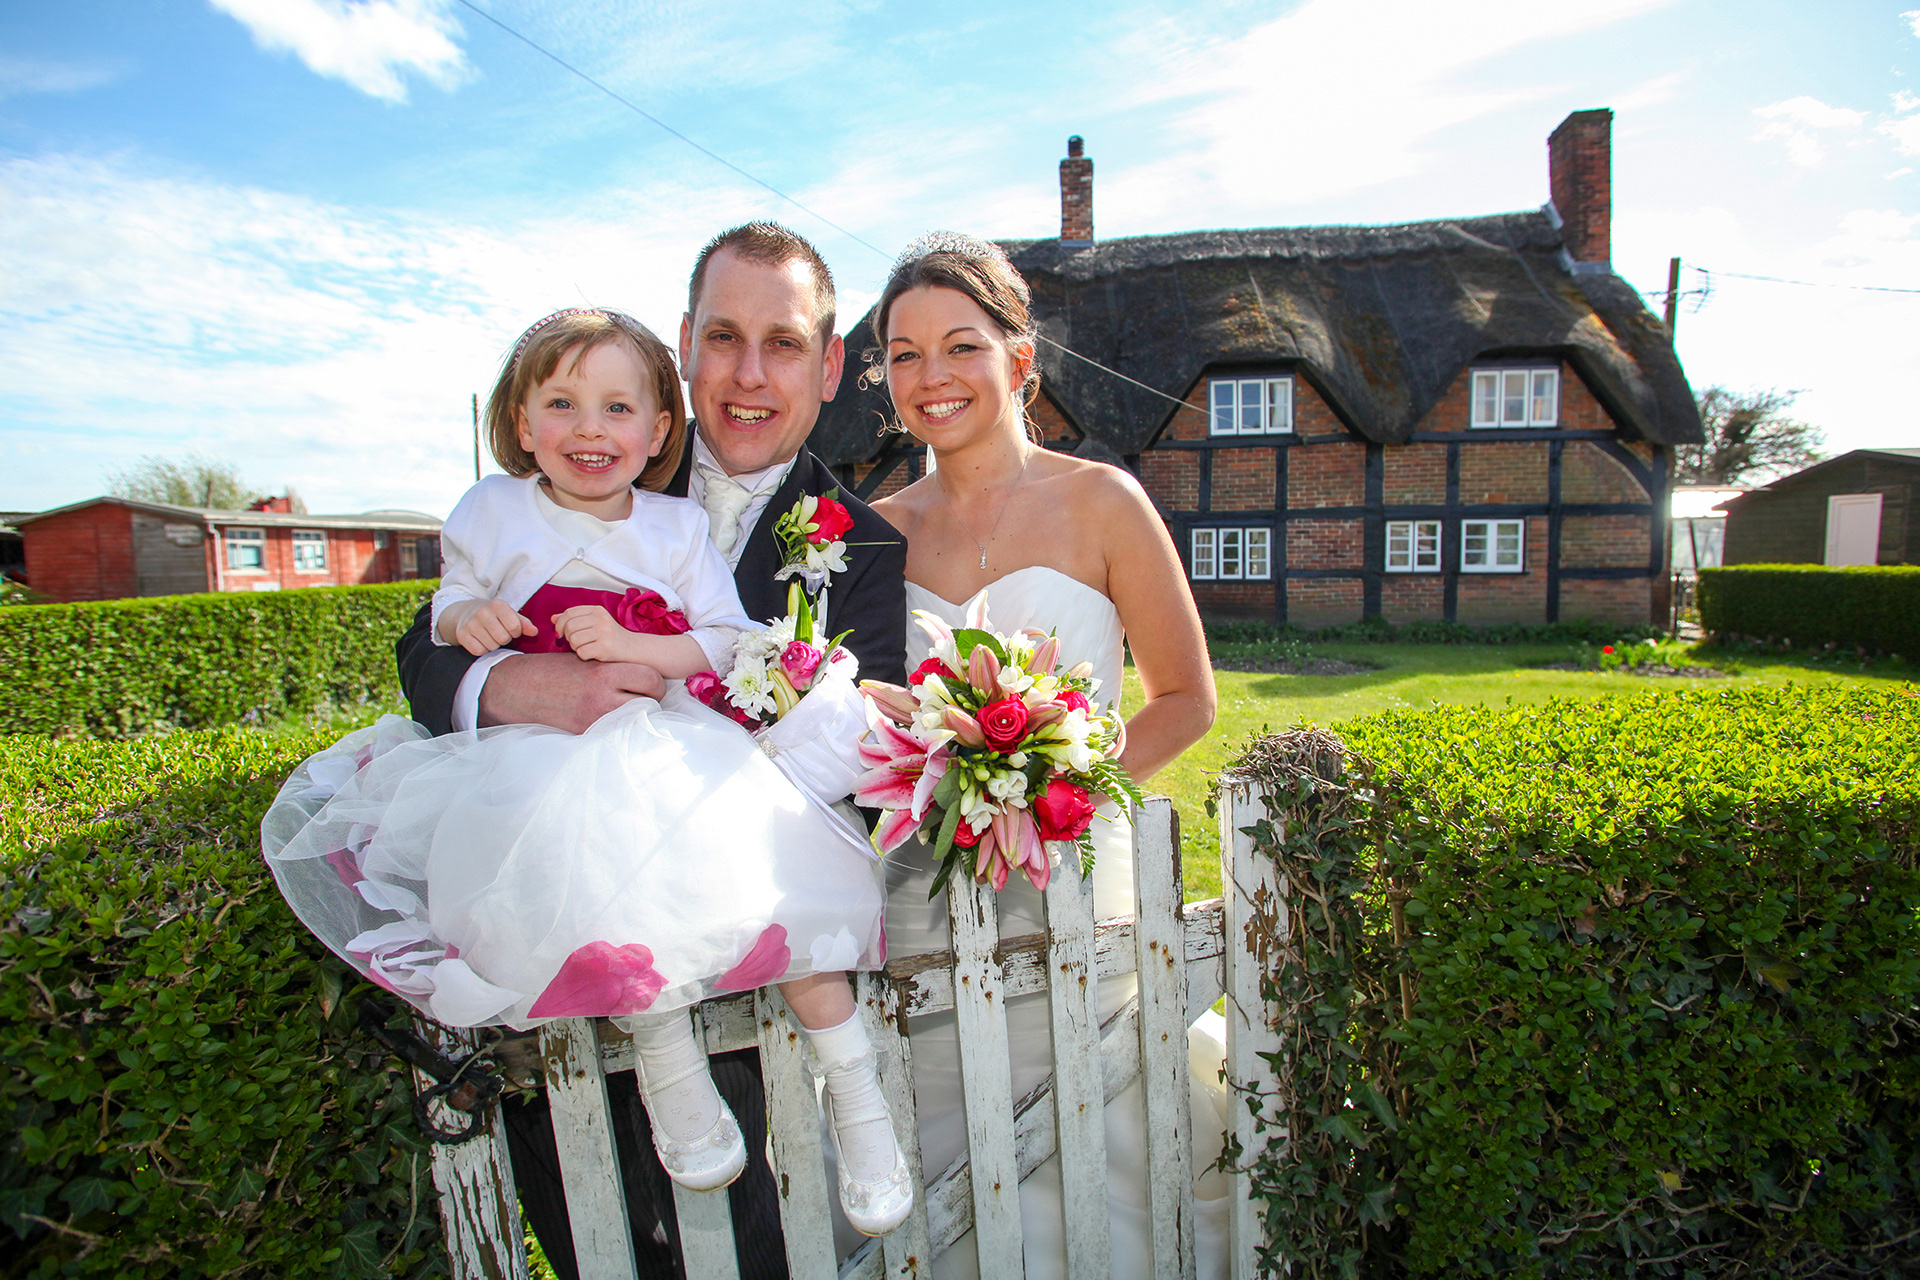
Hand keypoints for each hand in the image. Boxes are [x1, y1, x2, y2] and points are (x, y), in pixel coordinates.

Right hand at [444, 599, 534, 655]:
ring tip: (489, 636)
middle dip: (504, 639)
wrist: (465, 612)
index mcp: (497, 605)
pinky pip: (479, 651)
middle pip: (503, 638)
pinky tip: (481, 641)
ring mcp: (470, 624)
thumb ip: (523, 623)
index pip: (515, 627)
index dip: (516, 632)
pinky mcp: (462, 635)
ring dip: (493, 644)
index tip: (510, 629)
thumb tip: (534, 632)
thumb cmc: (492, 614)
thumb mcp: (508, 614)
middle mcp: (482, 613)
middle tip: (498, 633)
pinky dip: (483, 649)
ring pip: (492, 646)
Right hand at [476, 652, 665, 732]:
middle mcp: (603, 697)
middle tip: (645, 699)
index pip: (650, 678)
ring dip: (636, 714)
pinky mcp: (584, 733)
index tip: (651, 684)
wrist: (518, 689)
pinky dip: (616, 725)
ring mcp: (594, 719)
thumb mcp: (585, 661)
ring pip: (634, 719)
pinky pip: (613, 730)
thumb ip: (612, 669)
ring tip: (628, 708)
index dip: (655, 682)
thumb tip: (640, 678)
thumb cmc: (554, 670)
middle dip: (651, 700)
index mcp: (604, 673)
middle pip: (649, 702)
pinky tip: (609, 719)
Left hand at [551, 605, 642, 663]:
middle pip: (569, 627)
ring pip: (573, 640)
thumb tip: (553, 618)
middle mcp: (600, 619)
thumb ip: (574, 619)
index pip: (569, 613)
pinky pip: (581, 652)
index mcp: (596, 610)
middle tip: (577, 642)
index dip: (560, 624)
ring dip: (575, 647)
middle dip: (568, 637)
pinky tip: (591, 654)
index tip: (560, 633)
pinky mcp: (605, 647)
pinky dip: (583, 655)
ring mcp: (604, 633)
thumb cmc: (609, 636)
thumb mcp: (593, 622)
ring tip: (585, 647)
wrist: (631, 648)